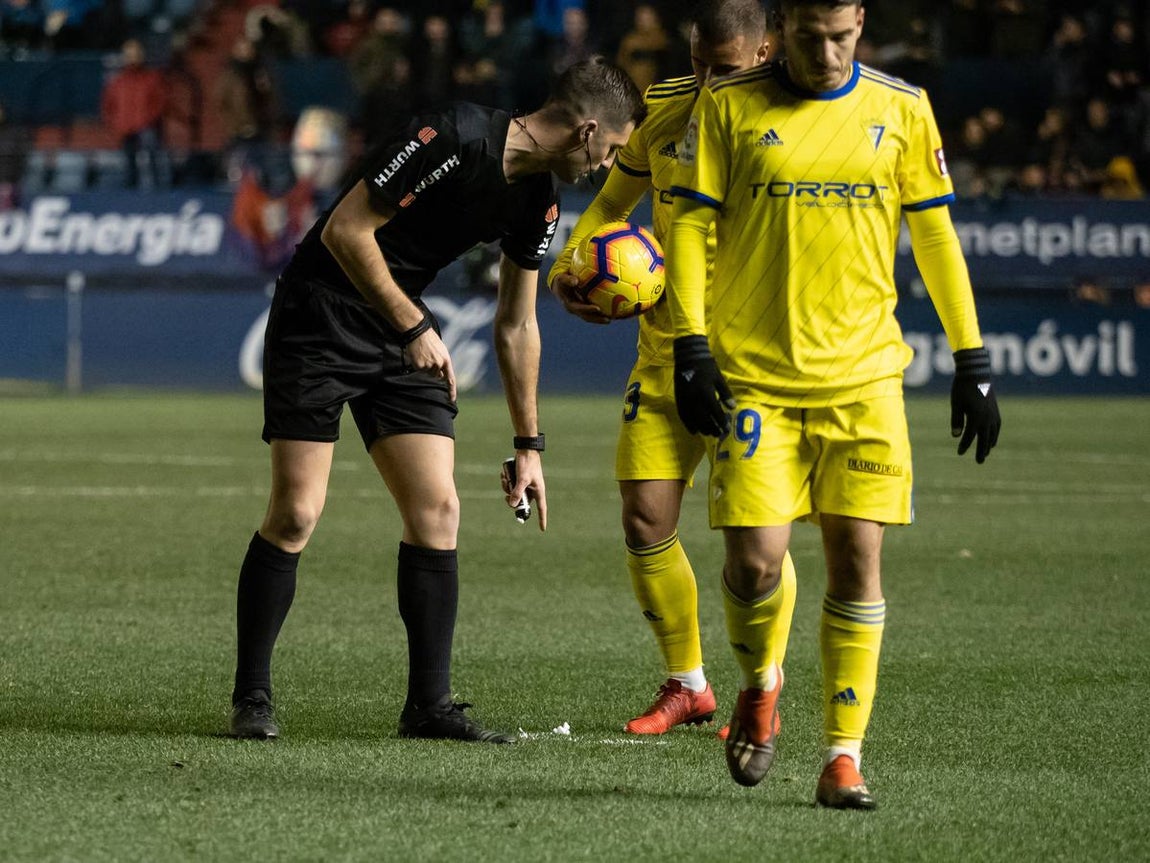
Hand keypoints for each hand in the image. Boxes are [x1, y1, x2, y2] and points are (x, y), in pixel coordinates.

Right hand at [406, 328, 456, 401]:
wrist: (418, 332)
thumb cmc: (430, 340)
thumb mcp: (441, 351)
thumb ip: (443, 363)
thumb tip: (441, 376)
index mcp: (446, 360)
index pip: (450, 379)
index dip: (451, 391)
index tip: (451, 400)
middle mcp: (439, 365)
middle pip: (436, 376)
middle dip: (433, 370)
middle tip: (428, 356)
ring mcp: (429, 366)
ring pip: (427, 373)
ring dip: (425, 366)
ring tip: (423, 354)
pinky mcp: (419, 366)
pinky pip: (419, 370)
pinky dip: (418, 365)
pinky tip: (418, 356)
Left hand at [502, 451, 546, 530]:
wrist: (525, 448)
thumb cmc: (527, 463)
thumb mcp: (522, 479)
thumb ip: (517, 492)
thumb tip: (512, 505)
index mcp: (539, 491)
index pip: (541, 508)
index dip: (542, 519)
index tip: (542, 529)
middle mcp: (533, 489)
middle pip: (523, 502)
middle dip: (513, 499)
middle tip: (506, 497)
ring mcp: (527, 484)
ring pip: (515, 493)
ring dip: (508, 488)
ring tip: (504, 479)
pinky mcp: (521, 478)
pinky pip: (513, 485)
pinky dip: (507, 481)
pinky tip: (504, 474)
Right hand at [550, 271, 609, 324]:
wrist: (559, 287)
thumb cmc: (562, 281)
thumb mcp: (561, 279)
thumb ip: (567, 280)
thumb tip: (576, 280)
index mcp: (570, 305)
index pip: (580, 309)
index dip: (588, 309)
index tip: (598, 308)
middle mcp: (576, 310)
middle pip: (587, 317)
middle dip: (597, 319)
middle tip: (609, 320)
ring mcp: (580, 310)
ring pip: (592, 316)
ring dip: (602, 318)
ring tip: (615, 318)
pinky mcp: (584, 309)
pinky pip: (594, 312)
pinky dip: (603, 312)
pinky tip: (614, 310)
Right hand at [673, 335, 734, 436]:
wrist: (688, 357)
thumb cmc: (706, 367)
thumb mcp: (719, 378)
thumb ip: (726, 394)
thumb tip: (732, 407)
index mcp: (706, 393)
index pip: (715, 412)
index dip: (721, 422)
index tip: (726, 428)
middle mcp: (695, 399)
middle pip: (704, 420)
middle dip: (712, 429)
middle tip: (719, 434)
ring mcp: (685, 401)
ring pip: (693, 420)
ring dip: (702, 429)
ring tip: (709, 433)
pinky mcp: (679, 400)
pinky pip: (683, 417)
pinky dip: (689, 425)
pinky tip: (694, 431)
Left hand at [951, 347, 1000, 462]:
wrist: (976, 372)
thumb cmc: (962, 387)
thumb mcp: (956, 404)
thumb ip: (956, 420)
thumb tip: (955, 436)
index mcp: (976, 417)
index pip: (970, 436)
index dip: (964, 445)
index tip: (959, 453)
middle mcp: (987, 417)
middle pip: (984, 438)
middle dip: (981, 451)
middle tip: (979, 462)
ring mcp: (994, 414)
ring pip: (992, 434)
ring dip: (989, 444)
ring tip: (985, 453)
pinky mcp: (996, 410)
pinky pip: (997, 427)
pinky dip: (995, 435)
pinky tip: (992, 439)